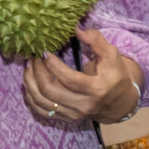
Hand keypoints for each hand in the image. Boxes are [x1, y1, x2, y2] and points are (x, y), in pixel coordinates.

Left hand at [22, 30, 142, 126]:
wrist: (119, 103)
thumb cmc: (115, 75)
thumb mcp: (112, 56)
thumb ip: (96, 40)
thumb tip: (75, 29)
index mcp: (96, 89)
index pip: (69, 79)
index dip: (53, 65)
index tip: (45, 51)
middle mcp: (83, 105)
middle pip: (50, 91)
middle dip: (37, 72)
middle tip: (34, 57)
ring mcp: (73, 115)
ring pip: (42, 102)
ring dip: (30, 84)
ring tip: (28, 67)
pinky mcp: (66, 119)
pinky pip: (41, 112)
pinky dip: (30, 98)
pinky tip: (28, 84)